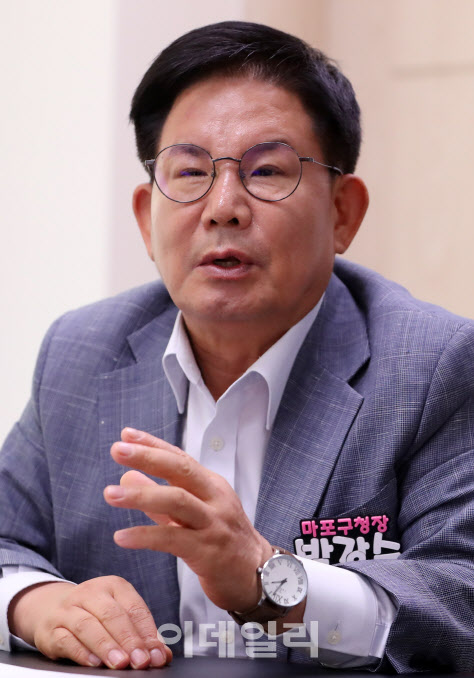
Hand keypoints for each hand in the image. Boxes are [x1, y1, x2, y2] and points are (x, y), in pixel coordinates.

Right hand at [8, 576, 171, 668]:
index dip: (147, 632)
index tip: (156, 653)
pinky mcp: (52, 629)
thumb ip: (140, 633)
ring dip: (107, 646)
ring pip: (88, 626)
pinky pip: (67, 639)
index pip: (134, 607)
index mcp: (113, 586)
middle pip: (112, 614)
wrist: (51, 608)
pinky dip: (82, 652)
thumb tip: (161, 654)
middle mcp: (90, 593)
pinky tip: (95, 662)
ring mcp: (68, 609)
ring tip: (121, 662)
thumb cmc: (94, 614)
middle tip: (140, 660)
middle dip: (129, 639)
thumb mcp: (118, 615)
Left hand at [104, 428, 273, 612]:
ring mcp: (213, 524)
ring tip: (110, 494)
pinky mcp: (208, 552)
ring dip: (142, 495)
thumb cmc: (224, 542)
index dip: (153, 444)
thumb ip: (159, 499)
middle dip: (148, 457)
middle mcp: (215, 499)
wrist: (259, 576)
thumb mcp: (193, 515)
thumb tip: (128, 477)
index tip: (127, 434)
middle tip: (117, 450)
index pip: (180, 458)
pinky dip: (145, 535)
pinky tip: (122, 537)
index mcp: (212, 486)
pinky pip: (172, 539)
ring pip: (177, 501)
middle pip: (181, 470)